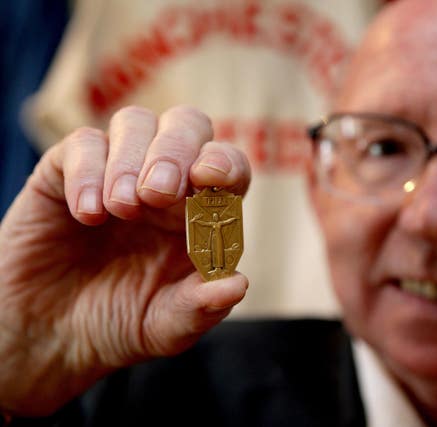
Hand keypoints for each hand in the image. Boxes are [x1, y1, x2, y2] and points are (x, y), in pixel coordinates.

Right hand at [0, 106, 250, 415]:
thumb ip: (200, 308)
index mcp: (201, 213)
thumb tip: (237, 284)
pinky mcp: (68, 173)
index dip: (224, 163)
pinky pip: (83, 144)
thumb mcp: (165, 327)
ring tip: (122, 209)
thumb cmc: (118, 322)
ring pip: (136, 122)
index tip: (209, 178)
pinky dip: (88, 172)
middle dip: (176, 150)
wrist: (50, 335)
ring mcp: (118, 172)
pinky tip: (88, 214)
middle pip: (187, 125)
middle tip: (158, 193)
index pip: (228, 167)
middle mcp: (167, 184)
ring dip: (132, 159)